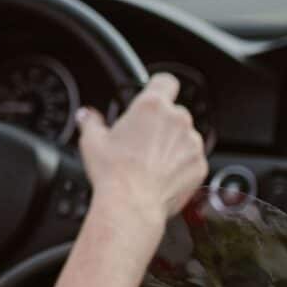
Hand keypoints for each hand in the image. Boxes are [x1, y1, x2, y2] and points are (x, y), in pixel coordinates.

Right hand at [75, 73, 208, 224]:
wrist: (132, 205)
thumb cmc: (113, 172)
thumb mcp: (92, 141)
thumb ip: (91, 121)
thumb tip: (86, 116)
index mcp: (151, 106)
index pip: (165, 81)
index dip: (158, 88)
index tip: (152, 98)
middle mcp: (177, 119)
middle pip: (173, 112)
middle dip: (161, 124)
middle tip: (141, 141)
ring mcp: (192, 143)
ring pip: (184, 136)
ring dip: (172, 144)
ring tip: (150, 163)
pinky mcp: (200, 165)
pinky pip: (192, 159)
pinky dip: (181, 165)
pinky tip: (161, 176)